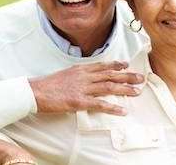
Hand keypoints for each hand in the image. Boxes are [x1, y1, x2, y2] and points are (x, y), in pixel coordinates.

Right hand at [29, 61, 143, 114]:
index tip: (126, 64)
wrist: (35, 91)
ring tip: (137, 92)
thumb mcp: (65, 74)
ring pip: (109, 87)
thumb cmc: (48, 85)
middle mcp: (84, 76)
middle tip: (140, 78)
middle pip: (110, 75)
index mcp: (80, 69)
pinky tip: (123, 110)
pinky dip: (113, 107)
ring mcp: (83, 88)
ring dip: (125, 89)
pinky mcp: (79, 101)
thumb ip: (78, 74)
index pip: (102, 65)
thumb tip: (87, 75)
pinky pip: (100, 104)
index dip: (116, 65)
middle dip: (127, 76)